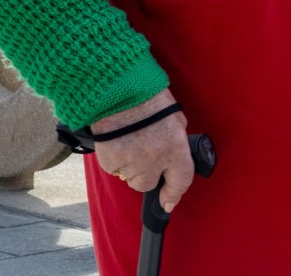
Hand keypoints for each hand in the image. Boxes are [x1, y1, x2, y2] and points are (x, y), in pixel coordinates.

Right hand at [91, 89, 190, 212]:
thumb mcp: (174, 118)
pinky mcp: (110, 159)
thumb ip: (174, 142)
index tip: (168, 203)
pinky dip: (115, 158)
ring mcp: (131, 161)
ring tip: (129, 140)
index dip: (175, 195)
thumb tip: (171, 160)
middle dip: (146, 174)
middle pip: (147, 184)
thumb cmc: (149, 97)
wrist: (119, 87)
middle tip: (143, 153)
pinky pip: (113, 168)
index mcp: (175, 146)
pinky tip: (118, 139)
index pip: (181, 181)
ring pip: (129, 177)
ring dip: (130, 165)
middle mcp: (154, 158)